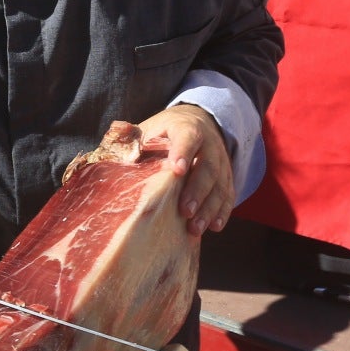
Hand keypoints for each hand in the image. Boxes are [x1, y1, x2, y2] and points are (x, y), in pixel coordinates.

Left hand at [138, 103, 232, 235]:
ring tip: (195, 228)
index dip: (183, 153)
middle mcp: (209, 144)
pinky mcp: (226, 176)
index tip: (177, 170)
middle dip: (197, 190)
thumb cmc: (165, 132)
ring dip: (209, 208)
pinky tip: (214, 227)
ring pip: (220, 184)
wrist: (198, 122)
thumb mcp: (149, 129)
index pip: (188, 138)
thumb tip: (121, 156)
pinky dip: (222, 212)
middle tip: (185, 211)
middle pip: (208, 167)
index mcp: (186, 128)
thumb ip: (134, 140)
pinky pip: (228, 194)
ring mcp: (221, 161)